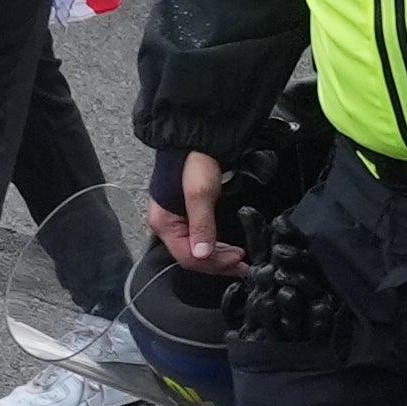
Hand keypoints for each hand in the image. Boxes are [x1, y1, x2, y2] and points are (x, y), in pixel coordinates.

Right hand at [151, 149, 245, 277]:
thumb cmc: (194, 161)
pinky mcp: (185, 216)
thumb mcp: (200, 193)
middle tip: (242, 265)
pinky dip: (213, 248)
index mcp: (164, 223)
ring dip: (217, 258)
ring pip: (195, 251)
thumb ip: (201, 225)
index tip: (237, 261)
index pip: (188, 257)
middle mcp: (166, 226)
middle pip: (191, 257)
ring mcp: (175, 221)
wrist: (195, 139)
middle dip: (218, 265)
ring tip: (238, 260)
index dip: (214, 264)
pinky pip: (198, 240)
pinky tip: (226, 249)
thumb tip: (201, 254)